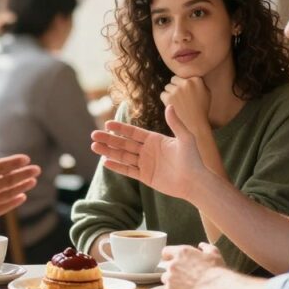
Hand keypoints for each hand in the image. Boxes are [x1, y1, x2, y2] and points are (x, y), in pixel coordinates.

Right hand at [0, 140, 38, 236]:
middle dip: (24, 173)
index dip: (13, 162)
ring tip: (33, 181)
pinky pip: (4, 208)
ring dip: (22, 186)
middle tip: (37, 169)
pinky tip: (22, 198)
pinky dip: (14, 202)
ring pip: (8, 193)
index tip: (26, 159)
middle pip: (8, 179)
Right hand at [90, 105, 206, 199]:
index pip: (133, 132)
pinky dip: (117, 166)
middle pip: (124, 143)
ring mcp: (145, 164)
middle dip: (109, 139)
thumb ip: (176, 123)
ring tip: (94, 147)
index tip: (107, 124)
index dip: (120, 128)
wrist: (194, 182)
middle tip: (93, 135)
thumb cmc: (193, 159)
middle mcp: (148, 150)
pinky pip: (128, 170)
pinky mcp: (145, 176)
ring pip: (123, 156)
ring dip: (108, 151)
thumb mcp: (185, 138)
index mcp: (155, 139)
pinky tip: (105, 162)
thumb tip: (169, 106)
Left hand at [160, 243, 224, 288]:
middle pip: (166, 267)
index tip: (173, 260)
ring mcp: (170, 278)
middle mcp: (172, 264)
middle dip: (173, 270)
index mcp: (181, 252)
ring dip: (172, 281)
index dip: (169, 256)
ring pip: (165, 279)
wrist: (215, 288)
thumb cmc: (215, 270)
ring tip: (184, 286)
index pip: (166, 251)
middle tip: (184, 276)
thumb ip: (205, 247)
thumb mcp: (214, 253)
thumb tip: (201, 245)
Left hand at [161, 76, 210, 135]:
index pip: (183, 76)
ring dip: (170, 94)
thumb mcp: (206, 92)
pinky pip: (163, 95)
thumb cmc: (202, 109)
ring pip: (167, 87)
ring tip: (178, 104)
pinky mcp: (169, 97)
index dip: (183, 85)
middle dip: (176, 87)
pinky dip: (165, 100)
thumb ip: (198, 82)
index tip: (187, 94)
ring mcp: (177, 90)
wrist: (196, 125)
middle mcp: (187, 82)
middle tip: (181, 99)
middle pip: (174, 80)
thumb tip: (189, 75)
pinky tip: (173, 107)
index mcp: (197, 79)